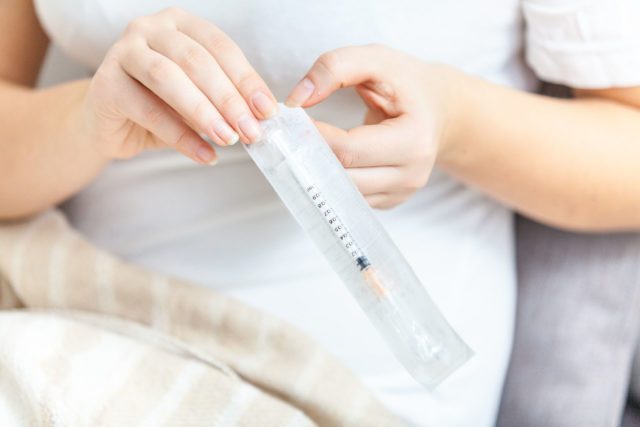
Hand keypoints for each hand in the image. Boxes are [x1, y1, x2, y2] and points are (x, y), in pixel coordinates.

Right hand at [82, 7, 276, 164]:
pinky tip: (204, 154)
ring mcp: (123, 52)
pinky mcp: (105, 84)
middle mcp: (150, 28)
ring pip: (169, 78)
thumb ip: (225, 100)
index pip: (221, 47)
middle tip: (252, 131)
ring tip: (229, 139)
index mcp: (180, 24)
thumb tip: (261, 116)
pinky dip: (181, 136)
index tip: (267, 111)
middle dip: (229, 99)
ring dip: (204, 112)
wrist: (110, 124)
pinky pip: (148, 111)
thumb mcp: (199, 98)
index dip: (247, 80)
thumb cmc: (160, 105)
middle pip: (197, 61)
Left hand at [286, 44, 458, 207]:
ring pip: (342, 194)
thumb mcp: (376, 60)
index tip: (292, 122)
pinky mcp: (390, 201)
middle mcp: (412, 174)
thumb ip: (334, 68)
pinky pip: (349, 199)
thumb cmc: (406, 83)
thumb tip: (297, 100)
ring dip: (316, 174)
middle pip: (343, 176)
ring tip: (300, 149)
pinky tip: (320, 162)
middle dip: (310, 158)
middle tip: (287, 138)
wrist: (439, 109)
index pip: (349, 149)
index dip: (315, 137)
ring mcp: (402, 193)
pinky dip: (330, 183)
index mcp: (414, 140)